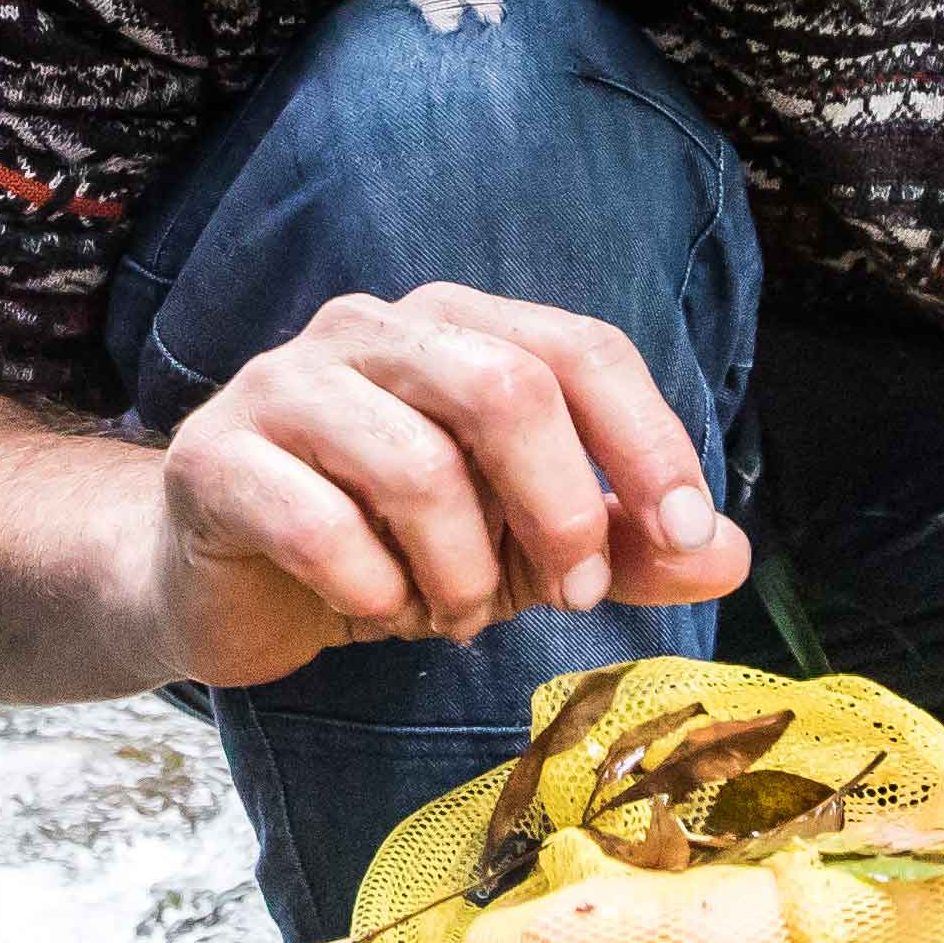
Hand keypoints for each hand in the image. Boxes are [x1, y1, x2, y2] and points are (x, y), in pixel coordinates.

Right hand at [140, 284, 747, 695]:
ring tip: (447, 614)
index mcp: (457, 328)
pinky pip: (319, 527)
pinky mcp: (215, 458)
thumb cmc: (386, 547)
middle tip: (564, 597)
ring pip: (415, 468)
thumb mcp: (522, 551)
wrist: (222, 583)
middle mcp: (370, 331)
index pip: (580, 348)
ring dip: (456, 574)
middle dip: (558, 512)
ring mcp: (283, 385)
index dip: (647, 441)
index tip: (684, 536)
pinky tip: (370, 608)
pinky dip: (371, 592)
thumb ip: (621, 549)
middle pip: (505, 389)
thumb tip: (727, 555)